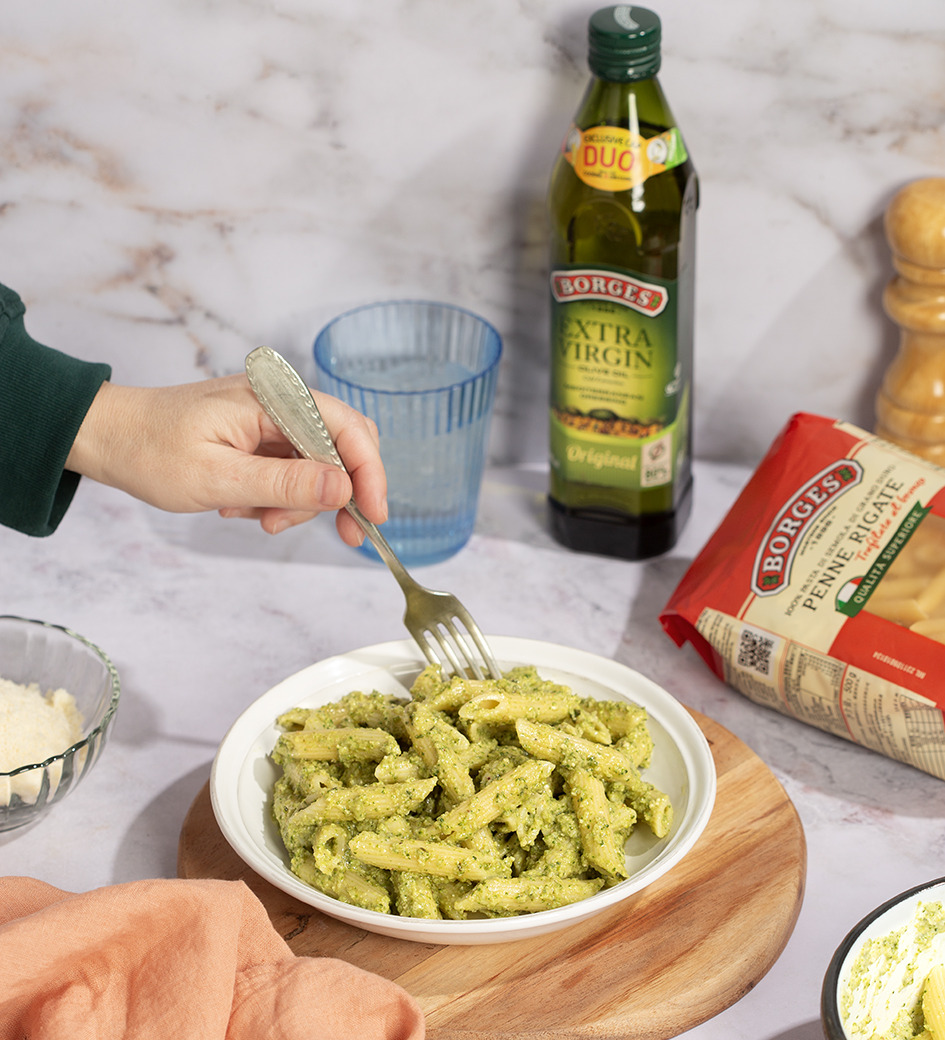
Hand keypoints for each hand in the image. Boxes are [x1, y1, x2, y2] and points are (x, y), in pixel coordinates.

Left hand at [65, 374, 387, 544]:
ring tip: (252, 517)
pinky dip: (279, 496)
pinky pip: (294, 469)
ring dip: (299, 501)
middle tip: (339, 534)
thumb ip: (285, 482)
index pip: (347, 429)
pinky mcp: (264, 435)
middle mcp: (281, 401)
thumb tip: (344, 488)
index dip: (370, 474)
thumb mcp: (218, 477)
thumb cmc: (150, 450)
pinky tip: (244, 506)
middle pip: (344, 445)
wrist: (108, 437)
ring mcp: (273, 418)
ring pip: (321, 464)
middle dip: (341, 493)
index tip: (374, 515)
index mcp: (273, 398)